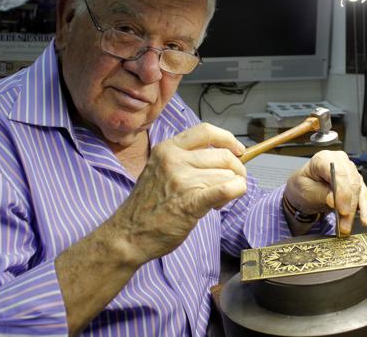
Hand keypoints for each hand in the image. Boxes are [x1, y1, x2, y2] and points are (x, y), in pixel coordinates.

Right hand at [111, 123, 246, 265]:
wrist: (128, 234)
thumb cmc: (147, 205)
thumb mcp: (159, 169)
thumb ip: (185, 159)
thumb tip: (224, 156)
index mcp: (167, 148)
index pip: (206, 131)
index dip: (228, 139)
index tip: (237, 150)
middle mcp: (174, 160)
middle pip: (223, 156)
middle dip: (236, 170)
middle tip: (232, 183)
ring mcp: (182, 180)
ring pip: (227, 175)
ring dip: (231, 188)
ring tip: (216, 200)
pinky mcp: (190, 202)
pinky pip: (225, 189)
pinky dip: (236, 191)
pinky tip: (232, 196)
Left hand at [284, 150, 366, 234]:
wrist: (304, 190)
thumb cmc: (302, 185)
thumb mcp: (305, 189)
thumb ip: (320, 193)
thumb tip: (333, 200)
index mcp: (324, 158)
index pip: (338, 173)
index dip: (343, 192)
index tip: (343, 210)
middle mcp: (340, 161)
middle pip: (350, 183)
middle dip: (349, 206)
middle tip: (343, 224)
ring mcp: (349, 171)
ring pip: (358, 190)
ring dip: (354, 211)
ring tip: (347, 226)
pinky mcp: (356, 182)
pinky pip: (364, 195)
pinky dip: (365, 209)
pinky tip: (365, 220)